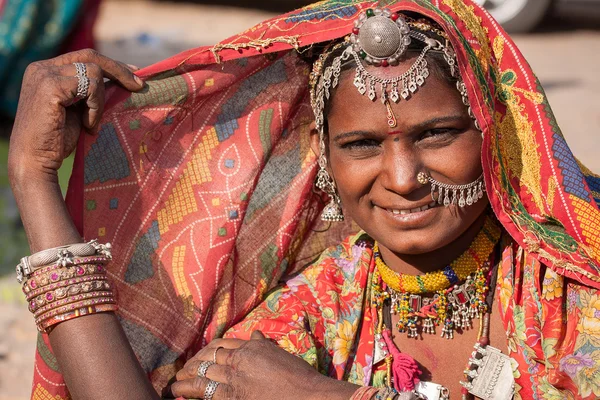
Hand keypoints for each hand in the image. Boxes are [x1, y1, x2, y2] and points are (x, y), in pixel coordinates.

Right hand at [8, 49, 143, 184]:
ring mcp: (45, 75)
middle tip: (139, 86)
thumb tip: (122, 80)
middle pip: (90, 56)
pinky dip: (95, 107)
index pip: (84, 56)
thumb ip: (90, 92)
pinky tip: (87, 125)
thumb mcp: (77, 108)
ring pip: (94, 71)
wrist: (35, 161)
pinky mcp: (51, 86)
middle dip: (119, 71)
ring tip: (91, 123)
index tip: (134, 75)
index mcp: (46, 70)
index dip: (112, 64)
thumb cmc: (57, 140)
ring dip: (100, 100)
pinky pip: (90, 86)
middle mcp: (42, 67)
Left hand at [168, 331, 355, 399]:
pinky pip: (203, 391)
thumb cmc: (299, 379)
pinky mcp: (232, 396)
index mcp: (251, 348)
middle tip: (182, 371)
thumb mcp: (279, 355)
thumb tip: (254, 334)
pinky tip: (177, 394)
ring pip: (201, 373)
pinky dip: (187, 391)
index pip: (221, 345)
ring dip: (185, 378)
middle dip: (192, 364)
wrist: (308, 396)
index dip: (206, 350)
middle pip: (208, 358)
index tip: (199, 355)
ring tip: (174, 384)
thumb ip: (263, 345)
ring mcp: (234, 378)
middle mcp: (240, 359)